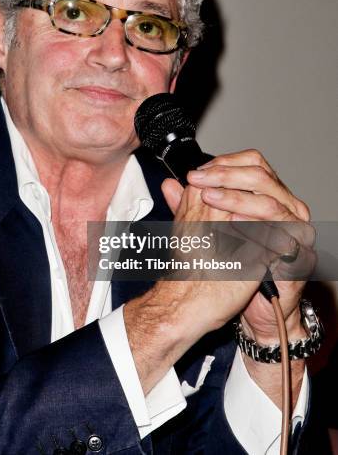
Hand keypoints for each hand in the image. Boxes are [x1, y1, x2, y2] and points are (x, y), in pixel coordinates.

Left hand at [178, 149, 315, 341]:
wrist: (235, 304)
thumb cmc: (218, 267)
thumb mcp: (201, 232)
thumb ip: (189, 206)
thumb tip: (168, 184)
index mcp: (261, 197)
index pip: (251, 164)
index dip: (223, 164)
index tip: (194, 173)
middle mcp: (282, 208)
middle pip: (262, 174)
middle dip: (226, 175)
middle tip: (199, 180)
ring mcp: (294, 229)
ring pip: (271, 200)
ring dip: (236, 196)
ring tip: (209, 198)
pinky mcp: (299, 254)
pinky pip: (282, 232)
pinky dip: (255, 224)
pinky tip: (232, 223)